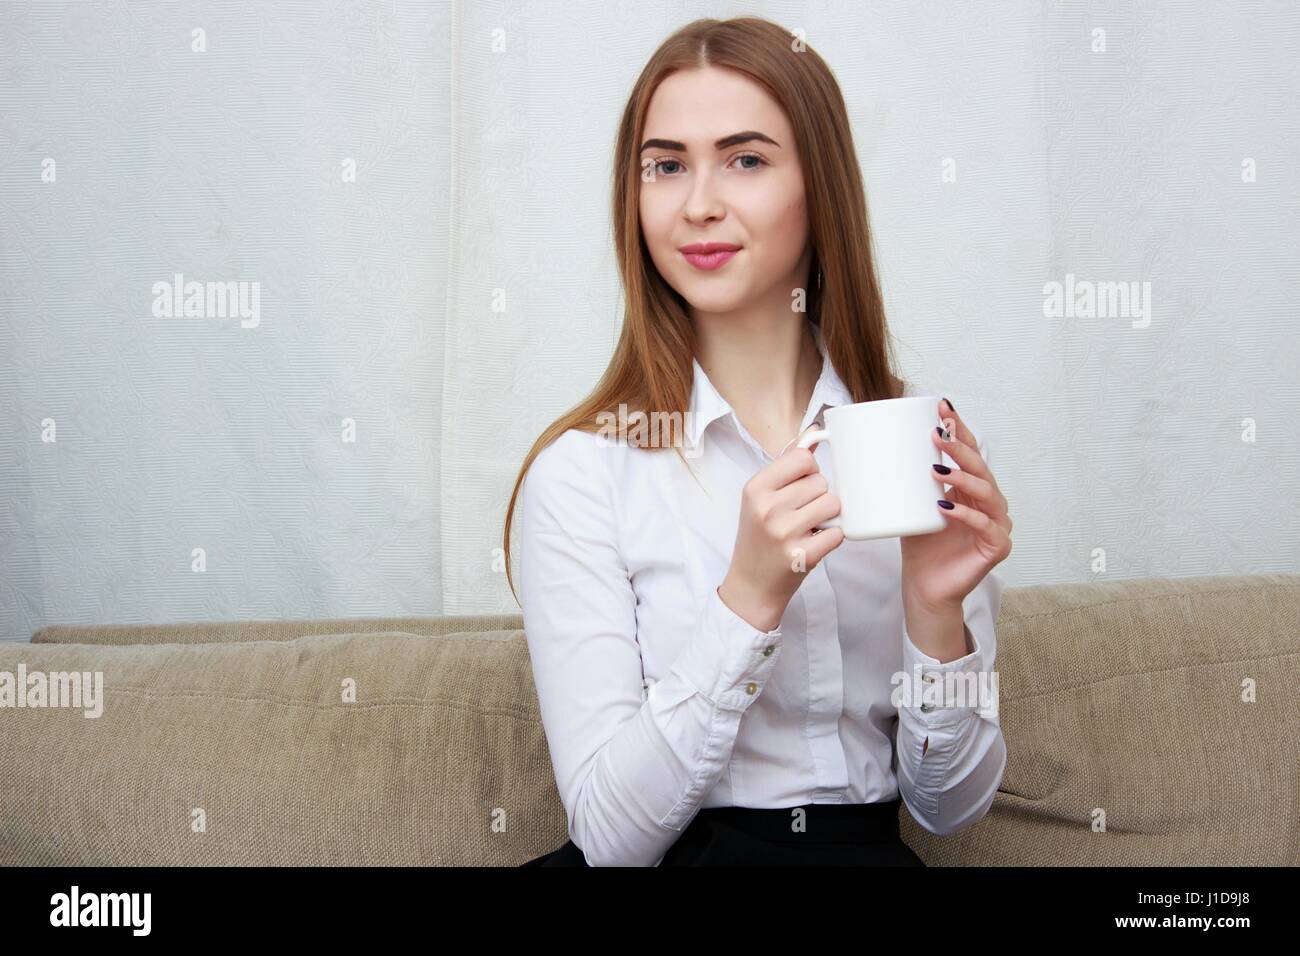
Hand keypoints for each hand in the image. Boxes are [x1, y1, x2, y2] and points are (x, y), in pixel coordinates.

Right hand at [719, 424, 844, 630]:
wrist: (751, 585)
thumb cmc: (758, 537)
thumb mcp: (760, 497)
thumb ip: (785, 464)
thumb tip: (812, 432)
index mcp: (755, 489)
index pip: (802, 458)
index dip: (809, 469)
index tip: (800, 484)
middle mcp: (767, 508)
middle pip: (820, 481)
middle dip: (818, 495)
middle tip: (801, 513)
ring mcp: (785, 533)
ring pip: (833, 503)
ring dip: (828, 516)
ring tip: (810, 527)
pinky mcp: (802, 555)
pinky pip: (838, 532)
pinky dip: (832, 537)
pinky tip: (815, 543)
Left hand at [900, 399, 1012, 614]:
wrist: (925, 587)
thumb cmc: (920, 546)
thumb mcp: (911, 505)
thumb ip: (907, 480)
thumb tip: (878, 445)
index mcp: (972, 489)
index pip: (970, 452)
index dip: (960, 429)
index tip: (941, 407)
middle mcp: (989, 503)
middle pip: (980, 468)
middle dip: (959, 448)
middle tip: (937, 435)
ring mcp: (997, 525)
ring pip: (986, 493)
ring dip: (962, 477)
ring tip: (937, 469)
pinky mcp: (997, 547)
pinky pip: (986, 526)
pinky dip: (967, 515)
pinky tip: (947, 507)